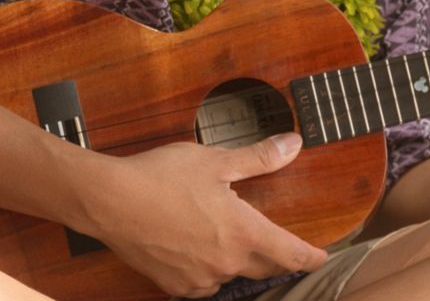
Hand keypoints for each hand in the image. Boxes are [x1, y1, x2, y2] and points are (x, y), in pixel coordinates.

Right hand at [72, 133, 326, 298]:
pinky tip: (199, 252)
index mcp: (243, 233)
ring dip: (238, 263)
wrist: (107, 201)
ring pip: (231, 276)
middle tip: (279, 245)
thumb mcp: (216, 161)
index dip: (311, 257)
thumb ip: (259, 158)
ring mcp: (198, 278)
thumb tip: (294, 144)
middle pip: (265, 268)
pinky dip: (208, 271)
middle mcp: (226, 262)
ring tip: (228, 241)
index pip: (291, 254)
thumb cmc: (161, 177)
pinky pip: (202, 284)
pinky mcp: (173, 285)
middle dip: (275, 258)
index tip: (322, 257)